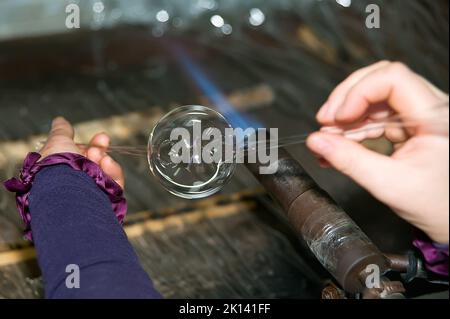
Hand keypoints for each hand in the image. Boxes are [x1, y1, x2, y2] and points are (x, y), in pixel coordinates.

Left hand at [40, 117, 124, 188]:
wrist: (64, 188)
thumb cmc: (56, 165)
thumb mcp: (57, 141)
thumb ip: (62, 131)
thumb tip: (60, 120)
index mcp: (63, 171)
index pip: (82, 157)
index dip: (91, 145)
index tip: (100, 137)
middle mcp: (77, 183)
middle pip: (96, 163)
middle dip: (99, 148)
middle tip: (103, 139)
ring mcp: (92, 192)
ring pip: (106, 172)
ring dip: (103, 159)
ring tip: (99, 156)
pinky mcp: (106, 199)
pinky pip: (115, 182)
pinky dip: (113, 171)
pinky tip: (106, 163)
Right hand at [306, 61, 448, 243]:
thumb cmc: (437, 205)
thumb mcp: (388, 184)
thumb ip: (350, 161)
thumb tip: (317, 142)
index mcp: (435, 117)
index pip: (393, 79)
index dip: (359, 92)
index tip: (337, 117)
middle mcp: (430, 108)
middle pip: (380, 81)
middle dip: (346, 99)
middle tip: (324, 122)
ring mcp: (419, 115)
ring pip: (374, 98)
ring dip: (346, 117)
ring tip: (326, 139)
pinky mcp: (408, 125)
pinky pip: (374, 116)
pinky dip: (353, 128)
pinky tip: (337, 144)